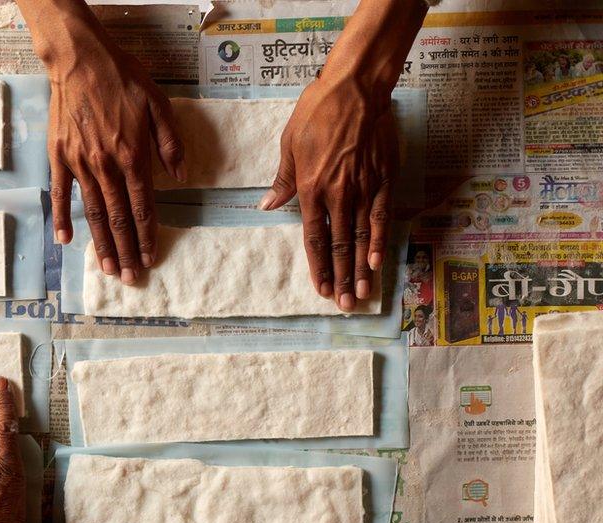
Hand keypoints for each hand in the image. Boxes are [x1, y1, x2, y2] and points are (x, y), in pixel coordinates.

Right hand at [30, 0, 185, 283]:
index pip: (143, 208)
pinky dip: (62, 219)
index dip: (147, 237)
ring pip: (92, 214)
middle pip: (117, 219)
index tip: (150, 259)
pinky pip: (60, 195)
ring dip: (101, 245)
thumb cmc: (123, 78)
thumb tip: (181, 176)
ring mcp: (80, 164)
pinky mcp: (60, 157)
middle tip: (130, 278)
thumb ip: (170, 143)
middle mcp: (106, 167)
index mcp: (133, 157)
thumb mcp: (158, 105)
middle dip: (126, 252)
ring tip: (107, 269)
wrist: (80, 59)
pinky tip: (65, 241)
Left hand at [260, 79, 396, 310]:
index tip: (321, 289)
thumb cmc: (317, 113)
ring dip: (360, 268)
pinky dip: (379, 240)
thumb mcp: (289, 145)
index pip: (313, 238)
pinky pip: (381, 216)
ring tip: (361, 293)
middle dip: (340, 278)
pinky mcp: (383, 179)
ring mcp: (362, 188)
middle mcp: (337, 194)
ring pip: (360, 237)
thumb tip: (267, 206)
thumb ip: (283, 180)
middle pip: (338, 245)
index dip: (317, 267)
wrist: (355, 89)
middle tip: (344, 305)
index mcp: (310, 188)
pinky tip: (378, 262)